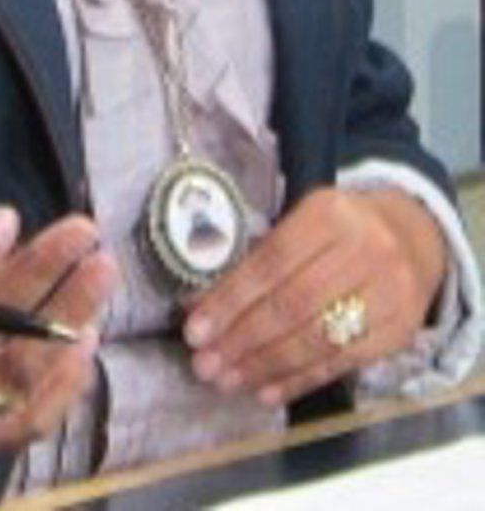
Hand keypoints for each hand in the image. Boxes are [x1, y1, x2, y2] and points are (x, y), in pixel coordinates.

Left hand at [182, 185, 447, 407]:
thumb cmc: (338, 229)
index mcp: (329, 214)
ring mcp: (389, 293)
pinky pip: (342, 362)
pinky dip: (300, 380)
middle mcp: (365, 251)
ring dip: (265, 366)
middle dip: (242, 339)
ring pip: (317, 339)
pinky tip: (267, 392)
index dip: (230, 300)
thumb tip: (198, 305)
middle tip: (204, 364)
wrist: (414, 235)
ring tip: (227, 381)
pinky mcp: (401, 331)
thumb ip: (255, 257)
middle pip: (292, 305)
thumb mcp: (300, 222)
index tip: (194, 330)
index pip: (270, 263)